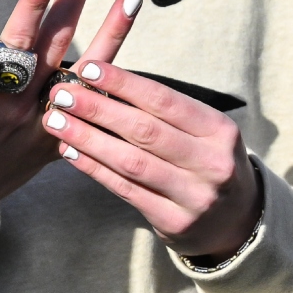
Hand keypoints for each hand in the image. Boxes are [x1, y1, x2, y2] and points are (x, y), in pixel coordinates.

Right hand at [0, 0, 109, 236]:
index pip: (18, 38)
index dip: (35, 3)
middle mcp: (22, 107)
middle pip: (58, 40)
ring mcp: (45, 127)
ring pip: (84, 73)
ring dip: (112, 33)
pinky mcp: (56, 144)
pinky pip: (89, 109)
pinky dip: (107, 79)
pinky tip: (124, 51)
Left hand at [41, 29, 260, 260]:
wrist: (237, 222)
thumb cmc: (205, 161)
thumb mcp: (201, 132)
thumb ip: (161, 111)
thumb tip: (101, 82)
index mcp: (220, 131)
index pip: (165, 100)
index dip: (123, 84)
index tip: (88, 69)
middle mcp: (212, 164)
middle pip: (145, 131)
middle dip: (97, 109)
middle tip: (61, 93)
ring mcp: (195, 197)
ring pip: (131, 162)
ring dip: (87, 138)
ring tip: (55, 121)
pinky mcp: (174, 222)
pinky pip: (125, 190)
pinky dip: (93, 168)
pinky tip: (68, 151)